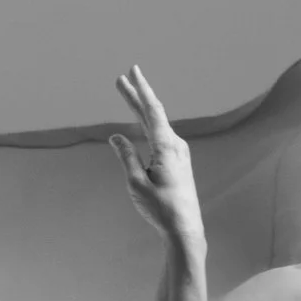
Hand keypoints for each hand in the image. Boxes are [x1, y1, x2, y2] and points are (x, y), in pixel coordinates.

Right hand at [111, 66, 202, 254]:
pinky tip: (142, 124)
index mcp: (165, 146)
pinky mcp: (179, 162)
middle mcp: (175, 144)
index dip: (140, 89)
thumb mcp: (136, 183)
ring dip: (141, 109)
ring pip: (157, 124)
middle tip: (122, 78)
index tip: (131, 71)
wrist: (184, 229)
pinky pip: (161, 136)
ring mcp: (179, 152)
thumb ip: (126, 157)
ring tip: (128, 95)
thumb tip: (116, 138)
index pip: (151, 110)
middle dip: (136, 94)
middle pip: (153, 113)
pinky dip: (149, 124)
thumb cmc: (161, 209)